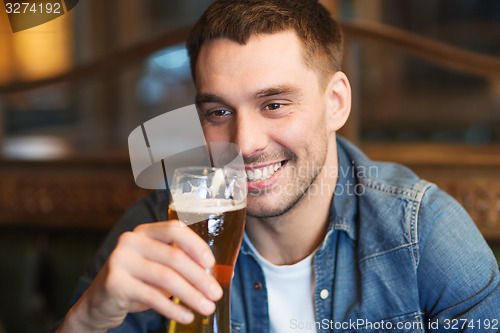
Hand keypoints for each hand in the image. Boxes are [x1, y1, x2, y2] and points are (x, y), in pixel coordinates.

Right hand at [57, 220, 222, 331]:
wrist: (98, 304)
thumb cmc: (136, 283)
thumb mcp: (158, 268)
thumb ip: (181, 264)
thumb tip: (218, 274)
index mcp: (144, 232)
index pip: (175, 229)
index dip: (196, 245)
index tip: (212, 264)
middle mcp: (130, 241)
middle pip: (174, 256)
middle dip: (200, 277)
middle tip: (215, 294)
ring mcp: (120, 260)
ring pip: (165, 278)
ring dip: (191, 295)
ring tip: (207, 308)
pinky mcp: (114, 283)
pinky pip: (152, 296)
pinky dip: (173, 309)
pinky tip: (187, 316)